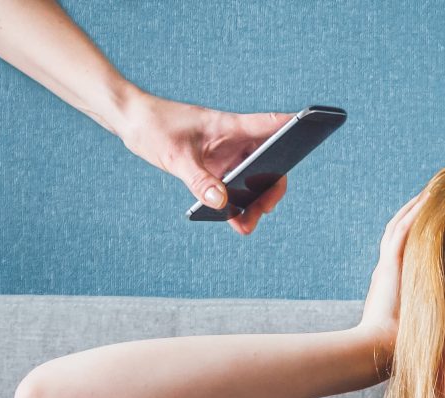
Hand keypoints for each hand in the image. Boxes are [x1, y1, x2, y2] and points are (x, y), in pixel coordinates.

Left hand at [118, 95, 291, 234]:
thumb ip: (198, 180)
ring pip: (253, 179)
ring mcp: (226, 154)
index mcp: (231, 126)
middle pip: (268, 162)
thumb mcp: (174, 156)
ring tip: (246, 226)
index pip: (271, 125)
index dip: (293, 129)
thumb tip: (221, 203)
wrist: (132, 122)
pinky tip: (233, 222)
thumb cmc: (154, 127)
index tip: (311, 132)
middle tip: (265, 209)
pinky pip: (234, 187)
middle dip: (271, 187)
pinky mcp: (214, 167)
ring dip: (254, 201)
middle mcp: (234, 140)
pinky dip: (236, 204)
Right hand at [357, 190, 426, 368]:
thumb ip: (429, 319)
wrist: (377, 350)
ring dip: (416, 207)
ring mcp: (387, 265)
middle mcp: (387, 269)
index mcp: (391, 282)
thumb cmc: (397, 346)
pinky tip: (428, 198)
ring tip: (433, 189)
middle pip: (399, 231)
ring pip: (400, 225)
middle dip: (415, 213)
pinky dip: (414, 213)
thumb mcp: (417, 328)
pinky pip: (403, 231)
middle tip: (432, 195)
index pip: (404, 249)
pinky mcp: (390, 265)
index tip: (432, 219)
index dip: (416, 231)